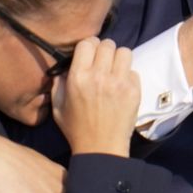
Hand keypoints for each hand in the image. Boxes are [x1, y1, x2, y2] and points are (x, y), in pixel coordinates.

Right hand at [52, 38, 139, 155]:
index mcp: (78, 76)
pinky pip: (133, 71)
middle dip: (104, 51)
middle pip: (107, 44)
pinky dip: (128, 76)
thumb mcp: (58, 106)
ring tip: (115, 71)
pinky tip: (122, 87)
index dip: (89, 46)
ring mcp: (119, 82)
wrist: (101, 149)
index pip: (87, 43)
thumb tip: (64, 69)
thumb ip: (58, 84)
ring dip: (119, 59)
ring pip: (124, 52)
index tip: (90, 54)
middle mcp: (99, 75)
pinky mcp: (134, 91)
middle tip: (103, 62)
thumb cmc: (76, 129)